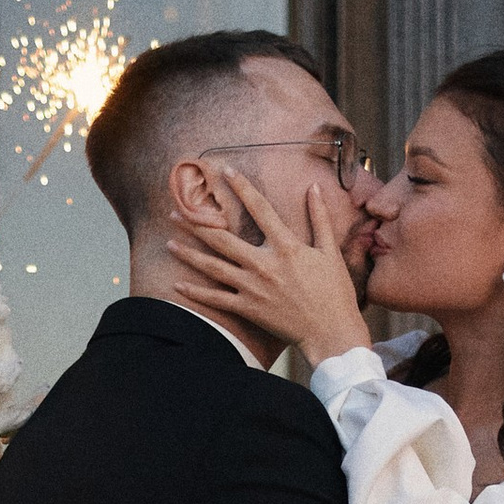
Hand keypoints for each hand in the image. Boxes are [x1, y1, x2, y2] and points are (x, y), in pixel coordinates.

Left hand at [170, 164, 371, 365]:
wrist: (330, 332)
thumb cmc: (334, 293)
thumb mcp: (330, 252)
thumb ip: (319, 218)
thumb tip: (314, 188)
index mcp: (286, 247)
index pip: (260, 209)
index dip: (242, 188)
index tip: (226, 171)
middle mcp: (264, 265)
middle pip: (223, 238)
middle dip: (197, 223)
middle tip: (177, 210)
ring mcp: (253, 288)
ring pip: (213, 267)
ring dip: (189, 254)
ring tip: (169, 242)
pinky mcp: (248, 308)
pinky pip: (216, 300)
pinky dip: (196, 293)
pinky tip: (178, 285)